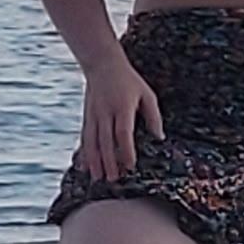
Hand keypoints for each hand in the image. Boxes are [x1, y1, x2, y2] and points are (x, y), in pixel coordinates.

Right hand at [79, 61, 163, 181]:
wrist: (102, 64)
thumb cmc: (128, 80)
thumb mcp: (146, 94)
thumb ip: (153, 116)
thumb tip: (159, 137)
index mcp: (122, 107)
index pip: (123, 132)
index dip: (126, 150)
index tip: (130, 166)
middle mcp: (106, 112)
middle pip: (106, 141)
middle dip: (110, 162)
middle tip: (114, 179)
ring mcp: (94, 115)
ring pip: (92, 142)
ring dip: (95, 161)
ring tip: (99, 177)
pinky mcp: (87, 116)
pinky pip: (84, 138)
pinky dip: (84, 153)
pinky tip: (84, 166)